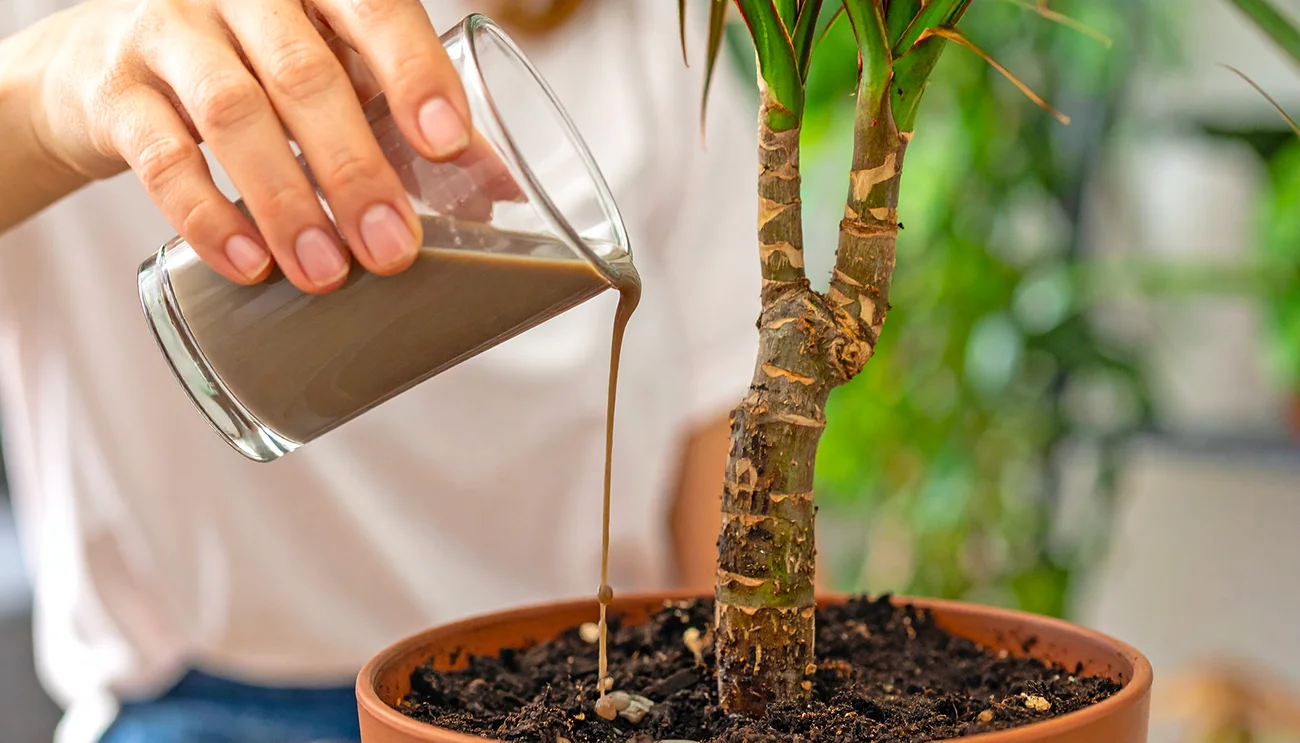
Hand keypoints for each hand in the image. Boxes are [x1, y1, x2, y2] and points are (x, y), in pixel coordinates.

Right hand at [33, 0, 473, 292]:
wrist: (111, 61)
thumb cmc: (254, 64)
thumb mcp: (331, 70)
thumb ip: (401, 114)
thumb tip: (495, 188)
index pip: (373, 9)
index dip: (412, 73)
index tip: (446, 145)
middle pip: (305, 75)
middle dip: (355, 170)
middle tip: (392, 249)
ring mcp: (169, 33)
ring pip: (232, 115)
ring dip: (287, 202)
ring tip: (326, 272)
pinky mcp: (115, 91)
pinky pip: (160, 156)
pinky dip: (208, 216)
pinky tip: (248, 263)